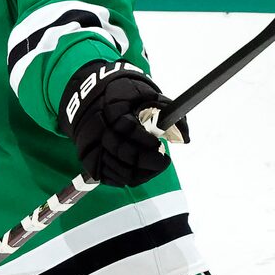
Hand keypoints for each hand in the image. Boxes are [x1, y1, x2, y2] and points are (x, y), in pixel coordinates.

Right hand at [59, 61, 183, 187]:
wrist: (94, 96)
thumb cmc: (127, 97)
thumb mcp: (148, 96)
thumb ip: (167, 112)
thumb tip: (185, 138)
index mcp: (114, 109)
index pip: (129, 129)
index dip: (146, 141)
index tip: (160, 145)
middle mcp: (100, 128)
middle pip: (121, 152)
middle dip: (146, 160)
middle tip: (162, 161)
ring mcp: (92, 144)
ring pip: (113, 167)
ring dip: (137, 172)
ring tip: (153, 167)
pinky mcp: (88, 158)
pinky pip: (105, 175)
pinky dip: (123, 178)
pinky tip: (139, 173)